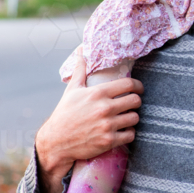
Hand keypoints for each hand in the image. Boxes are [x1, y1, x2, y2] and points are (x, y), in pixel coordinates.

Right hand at [34, 54, 142, 192]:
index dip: (138, 86)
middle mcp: (104, 108)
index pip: (129, 84)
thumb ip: (81, 70)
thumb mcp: (72, 90)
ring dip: (132, 118)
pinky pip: (131, 135)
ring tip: (126, 117)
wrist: (55, 141)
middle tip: (131, 104)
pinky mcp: (108, 140)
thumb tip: (81, 51)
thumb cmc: (65, 113)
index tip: (138, 89)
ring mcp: (107, 125)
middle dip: (135, 102)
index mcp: (98, 93)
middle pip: (136, 101)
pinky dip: (129, 133)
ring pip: (135, 118)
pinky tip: (122, 131)